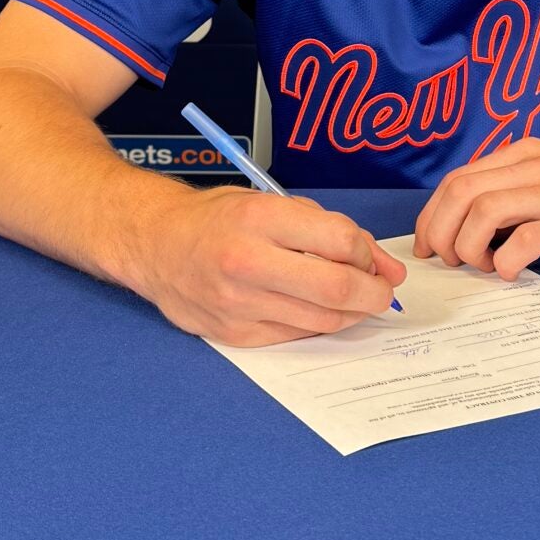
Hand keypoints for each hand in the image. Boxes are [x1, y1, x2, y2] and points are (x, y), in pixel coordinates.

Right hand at [141, 187, 406, 346]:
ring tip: (352, 299)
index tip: (368, 257)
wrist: (156, 245)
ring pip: (322, 320)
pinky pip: (296, 335)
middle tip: (381, 291)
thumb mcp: (272, 203)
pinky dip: (317, 324)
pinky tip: (315, 309)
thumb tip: (384, 266)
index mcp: (258, 218)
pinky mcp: (234, 334)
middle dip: (374, 294)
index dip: (367, 253)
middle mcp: (246, 262)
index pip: (339, 242)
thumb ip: (328, 229)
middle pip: (336, 289)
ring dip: (351, 313)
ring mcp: (238, 303)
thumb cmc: (219, 219)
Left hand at [412, 136, 539, 278]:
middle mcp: (539, 168)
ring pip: (485, 211)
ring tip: (480, 268)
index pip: (458, 179)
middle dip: (439, 231)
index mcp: (528, 155)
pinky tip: (511, 273)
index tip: (428, 244)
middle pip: (461, 192)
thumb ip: (521, 189)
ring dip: (468, 246)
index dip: (432, 215)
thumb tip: (473, 224)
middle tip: (446, 262)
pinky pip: (528, 239)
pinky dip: (507, 260)